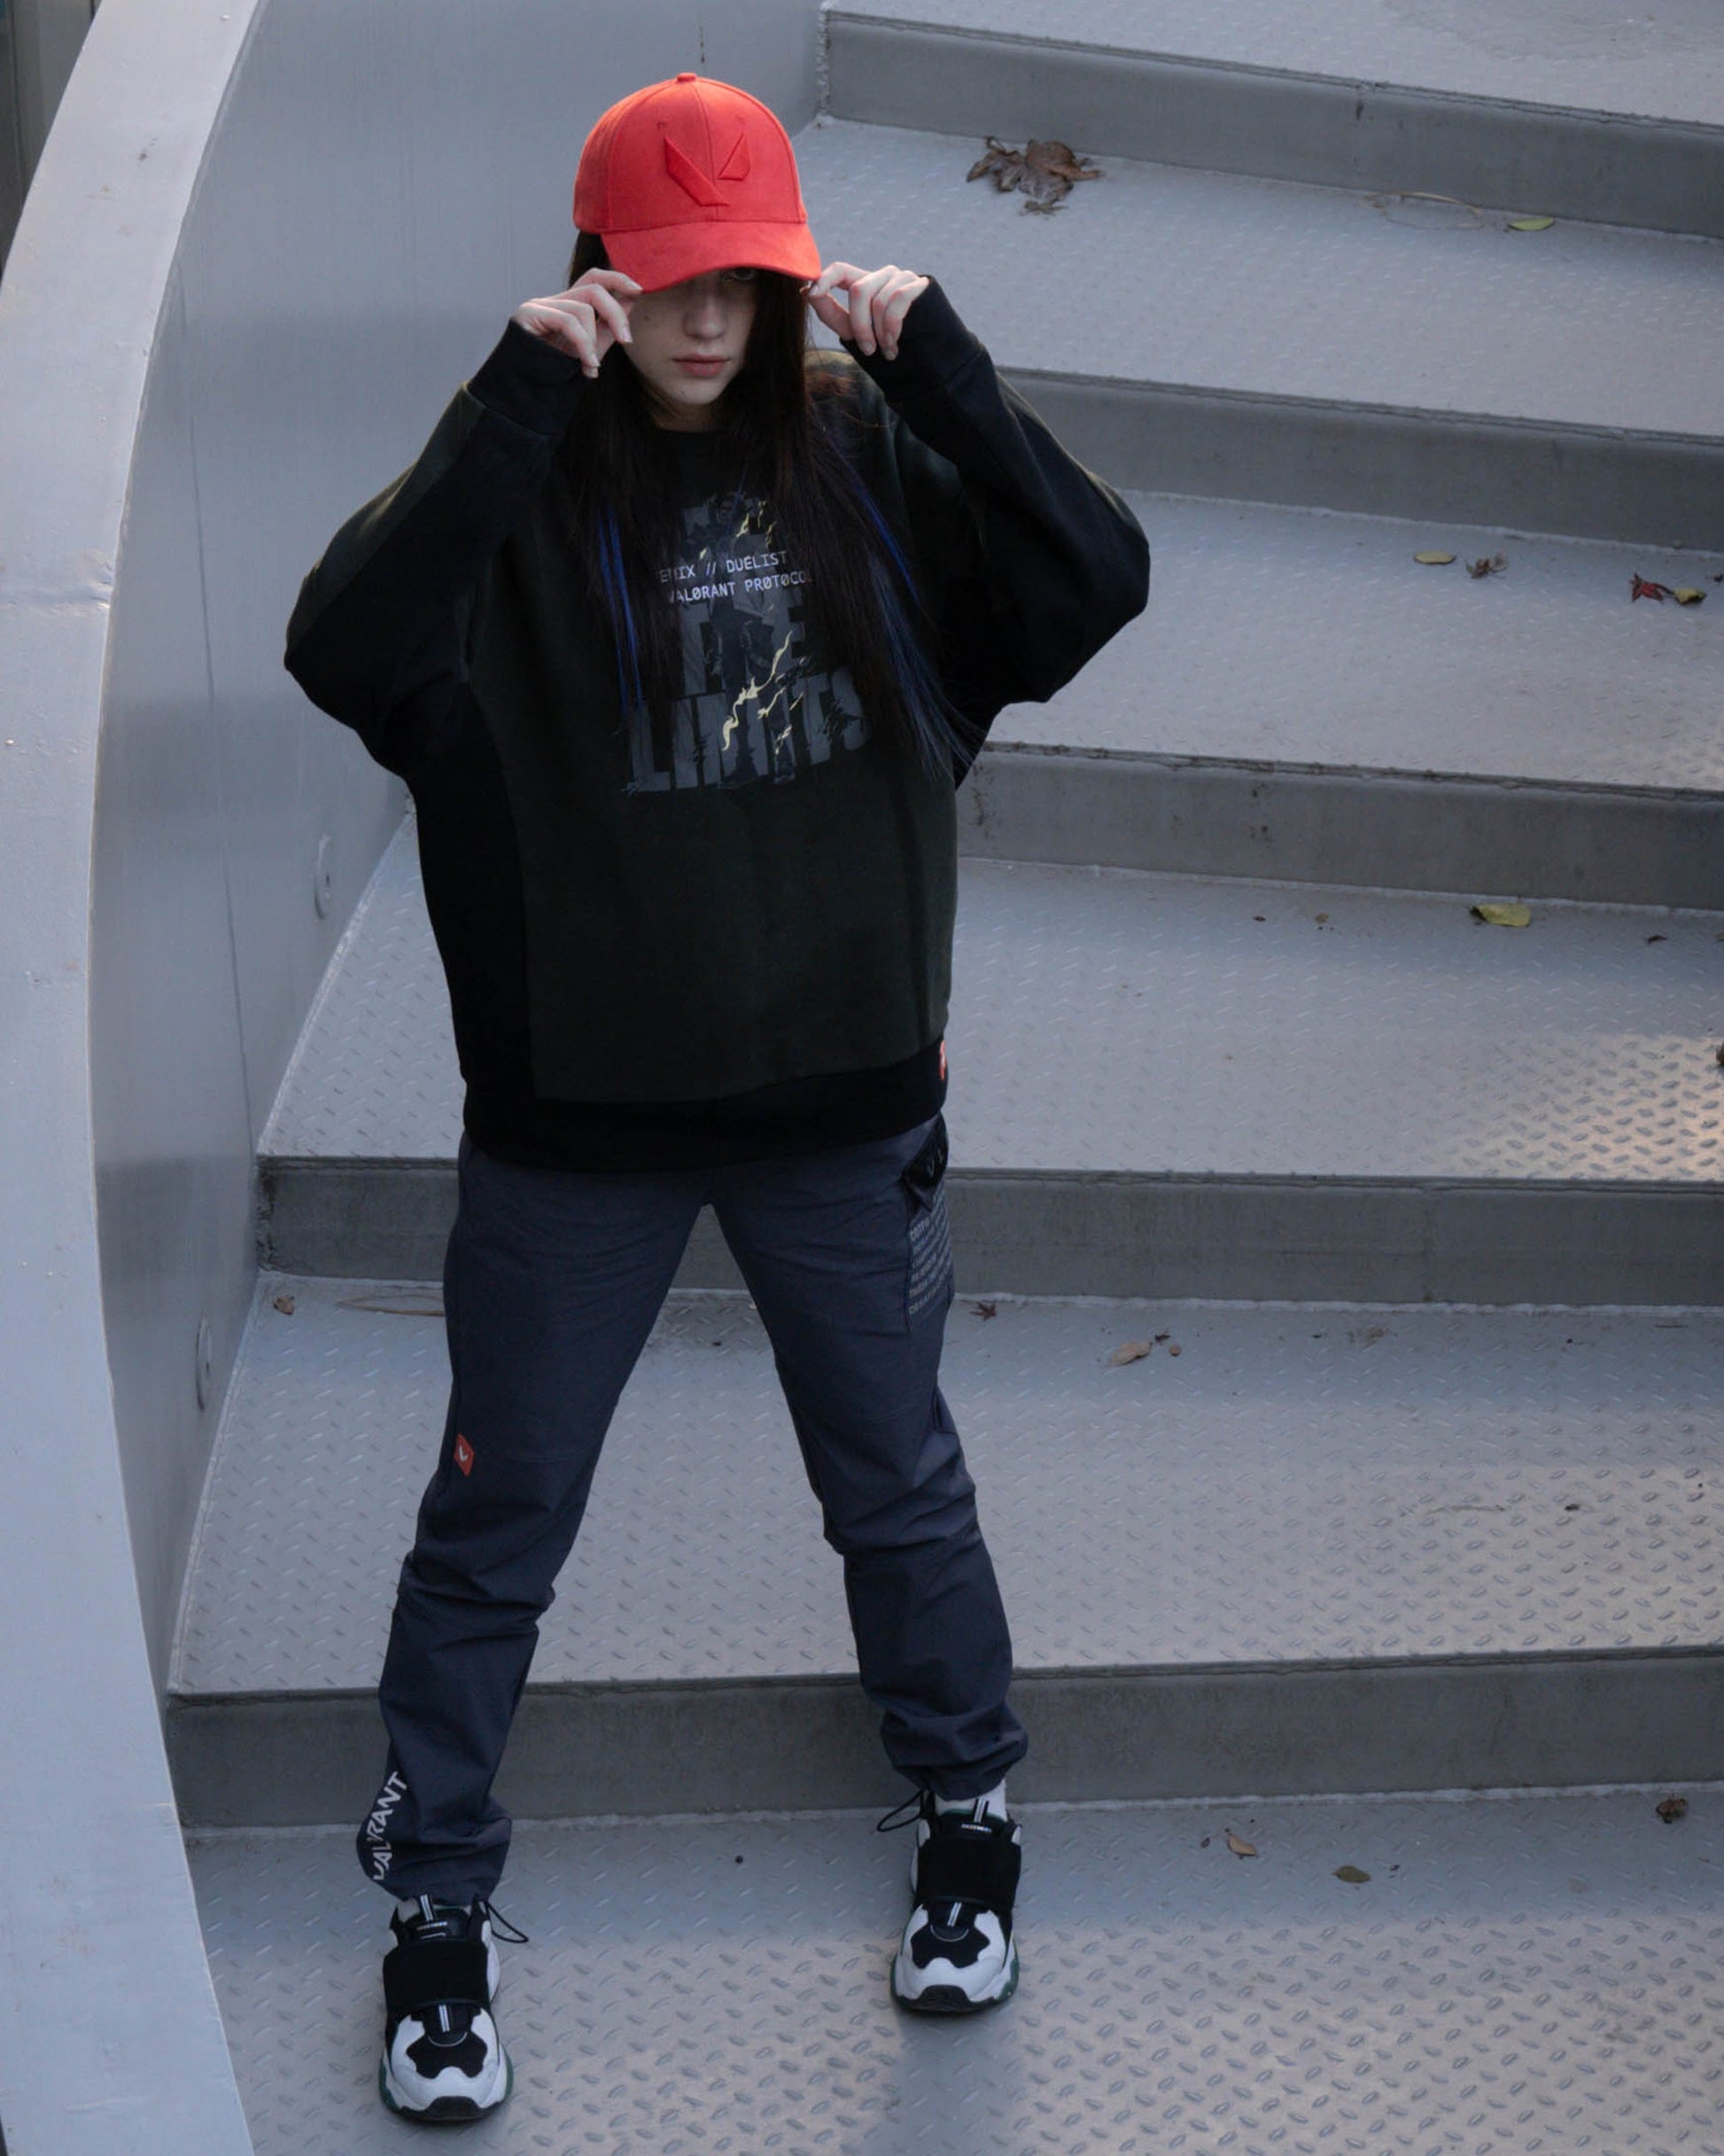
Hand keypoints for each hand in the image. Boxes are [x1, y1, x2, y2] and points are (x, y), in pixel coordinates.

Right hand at [510, 268, 641, 376]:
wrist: (524, 395)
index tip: (638, 289)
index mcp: (568, 306)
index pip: (593, 279)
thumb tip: (632, 298)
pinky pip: (568, 322)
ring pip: (583, 308)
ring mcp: (539, 305)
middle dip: (616, 313)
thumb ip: (609, 327)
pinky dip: (583, 344)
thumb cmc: (556, 376)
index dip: (616, 279)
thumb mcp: (591, 349)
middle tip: (626, 340)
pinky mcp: (528, 314)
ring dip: (594, 341)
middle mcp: (553, 301)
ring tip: (591, 366)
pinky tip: (586, 365)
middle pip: (594, 288)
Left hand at [804, 261, 928, 359]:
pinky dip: (892, 328)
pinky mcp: (918, 285)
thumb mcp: (853, 331)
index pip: (840, 270)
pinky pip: (897, 302)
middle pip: (859, 291)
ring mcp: (902, 277)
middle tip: (868, 349)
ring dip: (880, 333)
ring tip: (888, 351)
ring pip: (878, 300)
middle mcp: (883, 275)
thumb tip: (806, 292)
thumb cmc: (885, 344)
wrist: (925, 357)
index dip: (825, 279)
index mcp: (865, 282)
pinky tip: (895, 343)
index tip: (811, 293)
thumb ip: (831, 312)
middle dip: (860, 325)